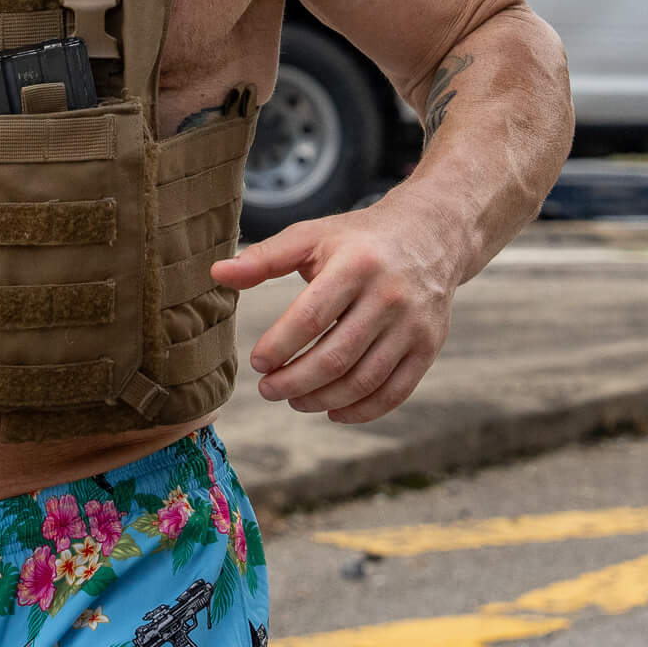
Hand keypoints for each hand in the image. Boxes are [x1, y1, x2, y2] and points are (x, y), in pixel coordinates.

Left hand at [209, 204, 458, 424]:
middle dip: (294, 382)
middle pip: (335, 357)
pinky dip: (360, 411)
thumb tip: (217, 274)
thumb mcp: (312, 237)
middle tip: (268, 389)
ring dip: (321, 399)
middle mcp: (389, 296)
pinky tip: (332, 410)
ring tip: (294, 399)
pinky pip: (394, 392)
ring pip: (363, 380)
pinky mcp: (429, 347)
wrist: (431, 235)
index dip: (279, 347)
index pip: (310, 318)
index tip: (257, 362)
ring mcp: (413, 325)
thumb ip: (264, 258)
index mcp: (356, 265)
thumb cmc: (358, 239)